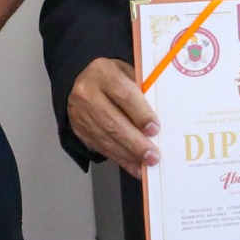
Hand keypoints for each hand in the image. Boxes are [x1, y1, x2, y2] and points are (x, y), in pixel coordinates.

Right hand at [68, 58, 160, 178]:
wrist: (80, 80)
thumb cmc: (112, 77)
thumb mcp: (127, 72)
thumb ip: (142, 90)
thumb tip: (161, 117)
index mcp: (103, 73)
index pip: (124, 95)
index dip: (140, 114)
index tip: (154, 129)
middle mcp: (87, 93)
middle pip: (112, 121)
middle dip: (135, 142)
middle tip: (152, 156)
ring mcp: (80, 112)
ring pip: (105, 138)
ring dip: (128, 155)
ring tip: (145, 165)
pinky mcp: (78, 129)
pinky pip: (100, 146)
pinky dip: (119, 158)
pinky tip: (133, 166)